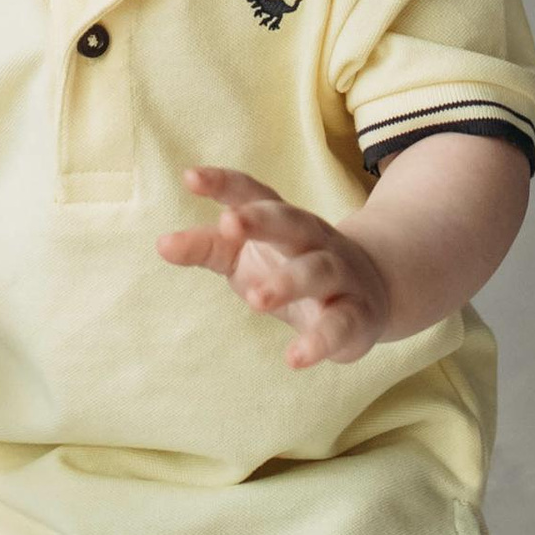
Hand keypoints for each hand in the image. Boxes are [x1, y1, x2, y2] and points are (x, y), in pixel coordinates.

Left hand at [157, 164, 392, 368]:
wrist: (372, 291)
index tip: (190, 178)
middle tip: (228, 223)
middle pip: (290, 221)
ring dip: (288, 282)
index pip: (253, 192)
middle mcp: (314, 239)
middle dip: (261, 220)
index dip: (224, 184)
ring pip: (317, 270)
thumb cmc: (291, 266)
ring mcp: (340, 274)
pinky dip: (320, 341)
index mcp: (283, 219)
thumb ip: (208, 246)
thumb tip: (161, 244)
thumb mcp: (246, 254)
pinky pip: (340, 325)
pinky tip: (295, 357)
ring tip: (255, 299)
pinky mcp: (356, 315)